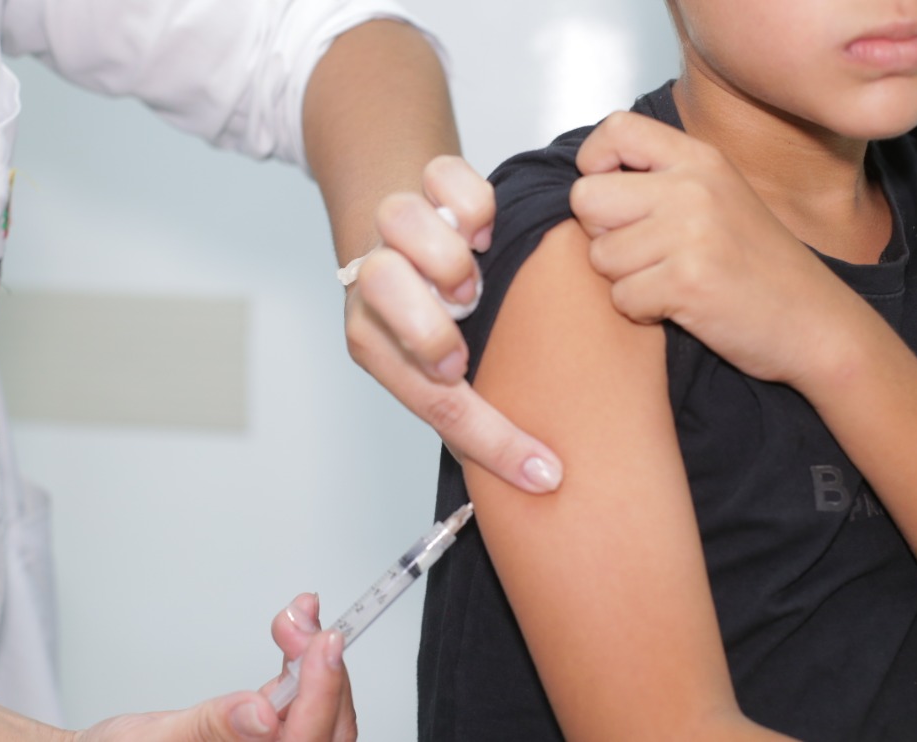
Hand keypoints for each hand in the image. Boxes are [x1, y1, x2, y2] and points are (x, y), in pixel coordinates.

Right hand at [73, 595, 352, 741]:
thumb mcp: (152, 740)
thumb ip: (210, 728)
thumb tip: (261, 715)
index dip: (321, 695)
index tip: (322, 645)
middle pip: (327, 729)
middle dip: (321, 668)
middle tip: (305, 622)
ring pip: (321, 713)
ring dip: (314, 659)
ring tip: (296, 616)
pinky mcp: (274, 733)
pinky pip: (302, 701)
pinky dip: (304, 662)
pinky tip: (298, 630)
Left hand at [347, 155, 562, 491]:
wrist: (392, 216)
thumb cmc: (419, 304)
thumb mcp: (427, 364)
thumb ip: (465, 409)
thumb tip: (533, 475)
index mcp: (375, 342)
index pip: (433, 402)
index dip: (491, 441)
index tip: (542, 470)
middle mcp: (374, 283)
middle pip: (381, 290)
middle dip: (430, 324)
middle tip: (465, 333)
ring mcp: (394, 227)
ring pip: (402, 223)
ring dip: (446, 256)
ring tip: (470, 275)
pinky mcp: (423, 179)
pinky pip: (444, 176)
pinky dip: (470, 202)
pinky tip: (481, 229)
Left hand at [571, 112, 871, 387]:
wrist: (816, 324)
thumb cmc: (759, 267)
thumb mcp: (719, 199)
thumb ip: (663, 181)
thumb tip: (591, 178)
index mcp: (700, 159)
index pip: (615, 129)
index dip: (594, 164)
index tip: (612, 196)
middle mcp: (694, 187)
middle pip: (587, 197)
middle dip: (601, 234)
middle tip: (641, 254)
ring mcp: (692, 233)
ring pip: (599, 256)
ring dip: (624, 280)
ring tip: (670, 282)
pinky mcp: (688, 282)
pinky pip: (622, 298)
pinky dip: (642, 312)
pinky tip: (679, 307)